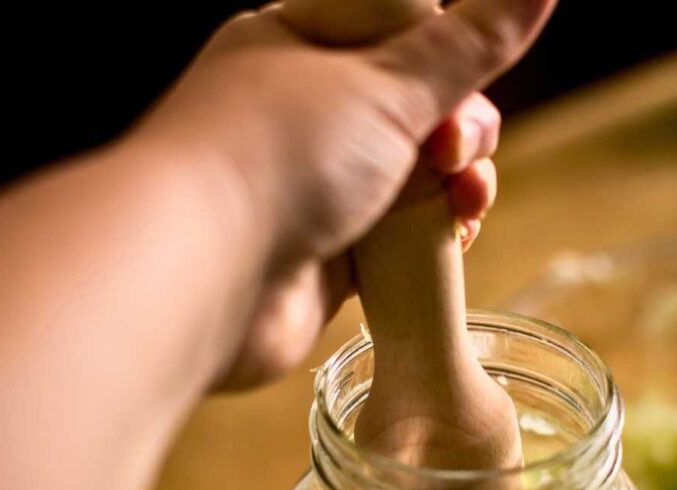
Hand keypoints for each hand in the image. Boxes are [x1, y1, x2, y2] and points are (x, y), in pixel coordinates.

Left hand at [135, 0, 556, 386]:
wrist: (208, 275)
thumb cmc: (278, 156)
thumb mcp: (388, 85)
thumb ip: (468, 45)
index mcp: (297, 41)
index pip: (400, 27)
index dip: (448, 53)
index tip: (465, 81)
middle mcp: (300, 113)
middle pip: (412, 106)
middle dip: (457, 125)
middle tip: (458, 150)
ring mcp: (311, 188)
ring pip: (410, 176)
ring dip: (455, 184)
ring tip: (466, 199)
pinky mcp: (325, 257)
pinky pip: (397, 238)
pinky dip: (431, 237)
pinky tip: (457, 238)